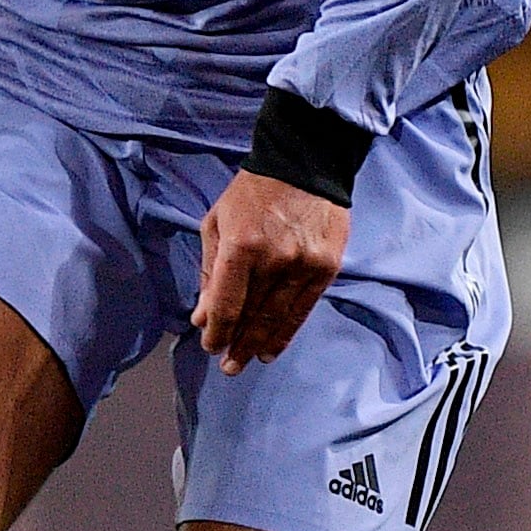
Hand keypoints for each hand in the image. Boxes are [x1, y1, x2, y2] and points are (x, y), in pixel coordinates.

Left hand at [191, 171, 348, 372]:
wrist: (305, 164)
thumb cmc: (251, 193)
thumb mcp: (217, 223)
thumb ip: (209, 272)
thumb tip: (203, 316)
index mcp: (242, 247)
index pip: (228, 305)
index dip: (218, 331)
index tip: (210, 346)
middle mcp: (275, 260)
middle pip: (253, 315)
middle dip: (237, 344)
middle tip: (228, 366)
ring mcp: (305, 265)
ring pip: (279, 317)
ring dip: (261, 343)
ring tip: (249, 362)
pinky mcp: (327, 267)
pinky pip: (304, 308)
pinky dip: (288, 330)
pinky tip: (274, 347)